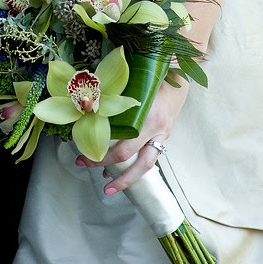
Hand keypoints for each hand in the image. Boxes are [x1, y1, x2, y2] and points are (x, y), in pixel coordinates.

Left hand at [75, 75, 189, 194]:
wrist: (179, 77)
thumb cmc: (152, 79)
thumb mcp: (133, 87)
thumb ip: (115, 99)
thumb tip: (88, 108)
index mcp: (150, 120)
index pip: (124, 149)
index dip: (103, 157)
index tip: (83, 157)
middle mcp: (158, 132)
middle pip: (138, 164)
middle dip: (118, 177)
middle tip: (96, 180)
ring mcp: (163, 136)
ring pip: (147, 165)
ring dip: (128, 179)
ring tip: (109, 186)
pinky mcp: (164, 136)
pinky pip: (150, 156)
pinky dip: (135, 166)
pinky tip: (121, 169)